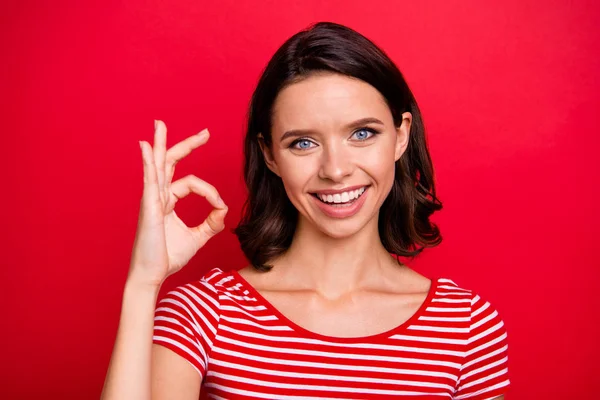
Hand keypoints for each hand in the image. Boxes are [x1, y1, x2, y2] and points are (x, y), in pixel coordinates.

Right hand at [127, 120, 227, 287]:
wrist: (152, 275)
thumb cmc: (168, 256)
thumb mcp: (198, 237)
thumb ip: (212, 222)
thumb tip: (224, 209)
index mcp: (168, 201)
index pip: (191, 182)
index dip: (210, 191)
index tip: (220, 205)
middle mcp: (158, 196)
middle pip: (171, 163)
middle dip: (187, 145)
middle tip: (204, 132)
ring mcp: (151, 200)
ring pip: (158, 166)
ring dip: (160, 144)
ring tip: (159, 124)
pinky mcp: (148, 208)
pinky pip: (149, 180)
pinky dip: (148, 162)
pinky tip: (147, 147)